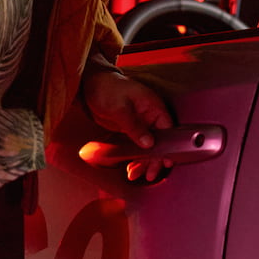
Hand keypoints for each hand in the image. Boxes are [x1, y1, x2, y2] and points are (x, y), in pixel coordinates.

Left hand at [81, 68, 173, 182]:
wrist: (90, 84)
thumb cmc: (107, 88)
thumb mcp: (120, 108)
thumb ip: (135, 127)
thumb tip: (149, 143)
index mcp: (153, 106)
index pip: (168, 129)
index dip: (168, 147)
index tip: (165, 162)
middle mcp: (150, 116)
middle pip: (159, 141)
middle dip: (154, 159)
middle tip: (149, 174)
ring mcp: (141, 123)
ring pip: (148, 147)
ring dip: (143, 161)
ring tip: (134, 174)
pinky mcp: (131, 129)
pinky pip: (137, 146)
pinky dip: (135, 157)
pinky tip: (130, 167)